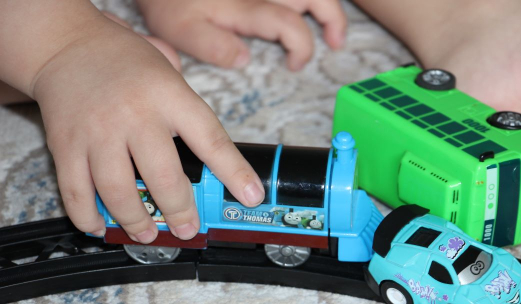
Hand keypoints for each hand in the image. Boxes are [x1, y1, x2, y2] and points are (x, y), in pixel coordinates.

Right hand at [33, 14, 264, 242]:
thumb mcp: (170, 76)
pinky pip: (76, 191)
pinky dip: (89, 216)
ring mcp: (98, 131)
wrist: (67, 45)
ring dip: (137, 222)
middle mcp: (135, 115)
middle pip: (164, 176)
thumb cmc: (127, 63)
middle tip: (189, 229)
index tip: (251, 196)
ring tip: (149, 234)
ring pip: (119, 191)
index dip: (235, 173)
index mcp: (169, 96)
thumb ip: (190, 116)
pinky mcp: (65, 144)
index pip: (210, 139)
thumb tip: (221, 162)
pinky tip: (101, 226)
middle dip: (181, 212)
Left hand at [136, 0, 346, 70]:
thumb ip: (214, 46)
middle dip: (333, 17)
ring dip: (326, 4)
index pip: (290, 24)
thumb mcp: (182, 30)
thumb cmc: (170, 3)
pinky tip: (309, 10)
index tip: (293, 66)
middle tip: (336, 41)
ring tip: (333, 25)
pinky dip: (307, 0)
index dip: (301, 46)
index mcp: (247, 8)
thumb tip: (244, 59)